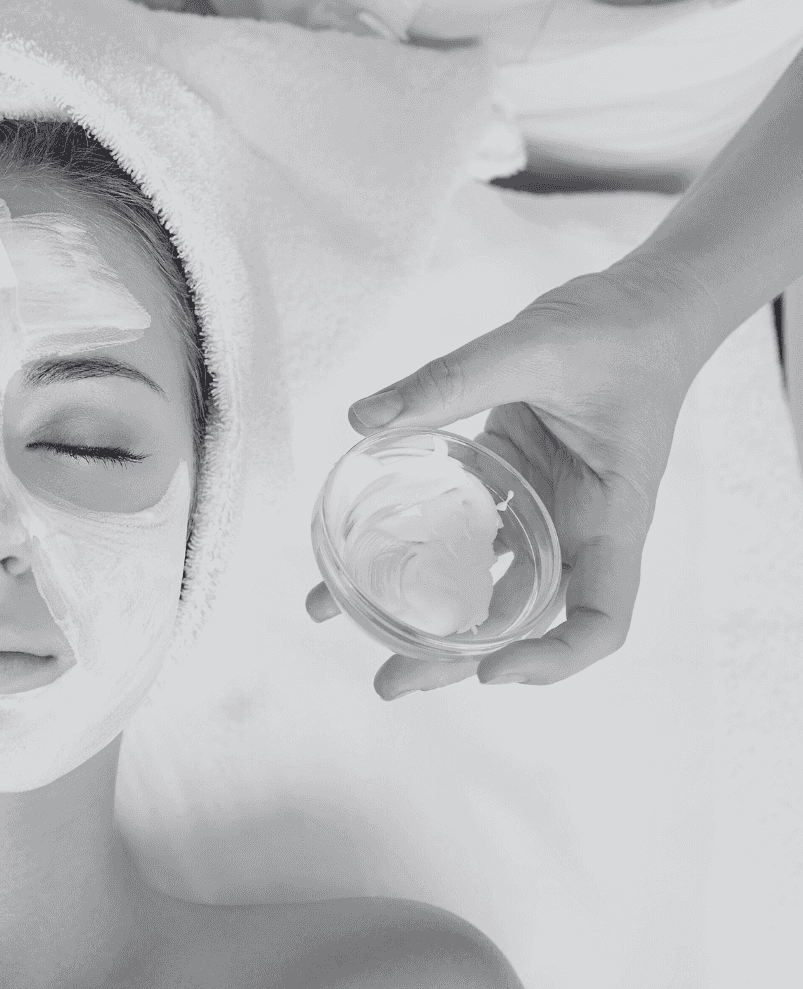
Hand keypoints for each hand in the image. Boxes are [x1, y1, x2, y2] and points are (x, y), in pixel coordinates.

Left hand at [308, 259, 720, 699]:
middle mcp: (577, 529)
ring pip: (482, 583)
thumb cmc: (616, 330)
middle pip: (522, 620)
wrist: (640, 305)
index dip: (552, 658)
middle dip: (455, 659)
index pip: (601, 618)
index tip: (491, 670)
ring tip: (347, 624)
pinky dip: (412, 547)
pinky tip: (356, 552)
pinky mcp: (508, 487)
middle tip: (387, 683)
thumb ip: (448, 381)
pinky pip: (459, 532)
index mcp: (612, 516)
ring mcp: (541, 512)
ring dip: (421, 609)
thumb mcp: (531, 347)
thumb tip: (362, 419)